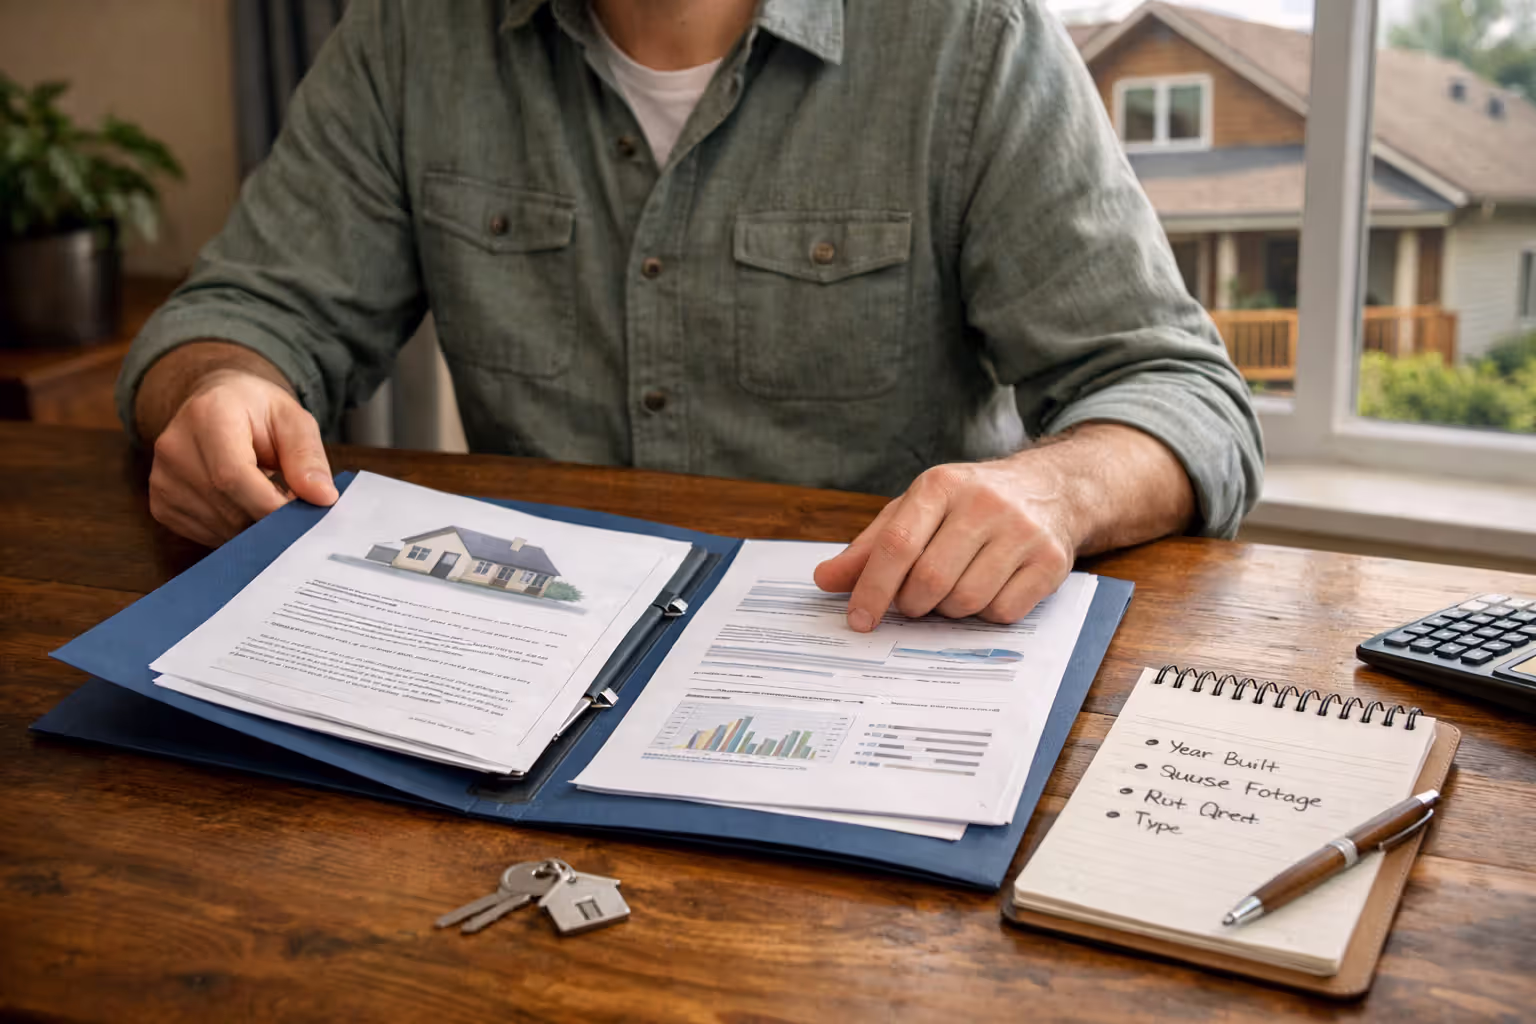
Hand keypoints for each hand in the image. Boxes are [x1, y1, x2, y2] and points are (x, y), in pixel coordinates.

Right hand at [145, 366, 337, 546]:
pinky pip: (206, 535)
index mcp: (207, 416)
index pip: (233, 476)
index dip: (271, 506)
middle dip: (270, 520)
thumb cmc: (256, 410)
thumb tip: (323, 497)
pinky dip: (235, 531)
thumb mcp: (291, 419)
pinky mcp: (160, 504)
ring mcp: (161, 479)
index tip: (303, 517)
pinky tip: (246, 507)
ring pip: (220, 528)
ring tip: (270, 500)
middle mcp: (174, 448)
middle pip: (228, 508)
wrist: (214, 403)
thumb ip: (307, 456)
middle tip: (296, 510)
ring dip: (255, 528)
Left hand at [813, 457, 1077, 629]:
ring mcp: (1022, 532)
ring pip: (966, 600)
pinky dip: (986, 614)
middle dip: (912, 604)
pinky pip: (1003, 612)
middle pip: (930, 580)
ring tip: (953, 589)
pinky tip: (989, 589)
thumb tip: (825, 580)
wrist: (1050, 489)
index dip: (873, 588)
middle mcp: (984, 503)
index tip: (858, 619)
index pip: (896, 544)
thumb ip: (870, 547)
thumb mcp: (917, 511)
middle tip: (914, 602)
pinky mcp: (1051, 561)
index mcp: (941, 486)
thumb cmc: (969, 505)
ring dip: (949, 610)